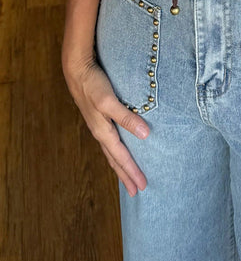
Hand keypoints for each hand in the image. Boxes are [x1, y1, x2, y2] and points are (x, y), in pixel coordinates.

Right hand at [63, 57, 149, 196]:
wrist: (76, 70)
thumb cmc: (93, 84)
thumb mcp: (109, 101)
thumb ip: (127, 117)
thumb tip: (145, 135)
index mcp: (103, 131)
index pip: (121, 157)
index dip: (132, 172)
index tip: (142, 186)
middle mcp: (100, 132)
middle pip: (114, 159)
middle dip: (125, 175)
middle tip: (136, 190)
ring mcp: (98, 125)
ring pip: (111, 151)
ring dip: (120, 165)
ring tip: (127, 176)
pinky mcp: (99, 117)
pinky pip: (109, 141)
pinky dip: (116, 151)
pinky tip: (120, 148)